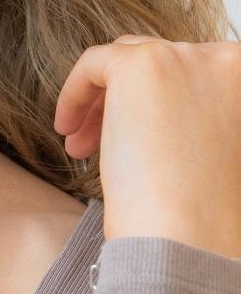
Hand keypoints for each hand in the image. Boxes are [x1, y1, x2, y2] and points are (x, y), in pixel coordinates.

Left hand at [54, 33, 240, 256]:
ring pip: (124, 60)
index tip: (139, 136)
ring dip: (102, 100)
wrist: (188, 236)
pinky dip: (74, 92)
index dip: (159, 103)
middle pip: (158, 66)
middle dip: (127, 102)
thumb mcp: (210, 147)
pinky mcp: (138, 63)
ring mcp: (181, 57)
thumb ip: (194, 114)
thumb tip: (153, 110)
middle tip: (103, 144)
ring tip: (83, 145)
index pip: (190, 75)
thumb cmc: (200, 210)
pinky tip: (68, 130)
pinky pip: (93, 63)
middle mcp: (224, 60)